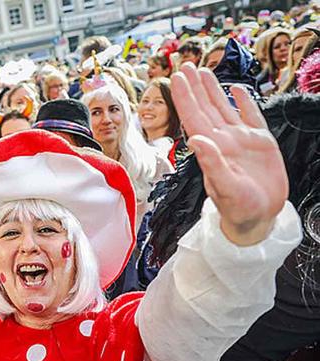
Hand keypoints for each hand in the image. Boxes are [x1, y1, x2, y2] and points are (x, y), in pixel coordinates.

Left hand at [171, 63, 287, 245]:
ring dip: (213, 89)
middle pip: (205, 108)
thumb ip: (212, 164)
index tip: (176, 77)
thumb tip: (196, 140)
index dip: (185, 97)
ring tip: (203, 70)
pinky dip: (244, 101)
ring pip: (224, 108)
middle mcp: (223, 140)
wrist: (259, 217)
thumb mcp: (225, 187)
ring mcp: (241, 140)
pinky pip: (251, 116)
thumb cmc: (238, 208)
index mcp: (211, 149)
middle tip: (185, 65)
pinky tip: (235, 89)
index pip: (193, 117)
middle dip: (195, 87)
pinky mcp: (261, 142)